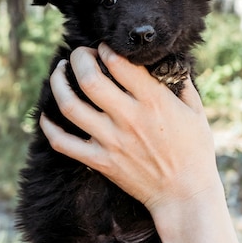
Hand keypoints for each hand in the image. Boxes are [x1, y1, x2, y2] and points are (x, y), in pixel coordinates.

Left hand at [40, 43, 218, 214]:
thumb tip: (169, 62)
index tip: (104, 47)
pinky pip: (63, 143)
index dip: (106, 48)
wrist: (184, 195)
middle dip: (78, 58)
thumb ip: (182, 84)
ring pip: (70, 106)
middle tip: (79, 54)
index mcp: (153, 101)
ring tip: (59, 71)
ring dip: (58, 83)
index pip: (118, 63)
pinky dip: (49, 127)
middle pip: (89, 79)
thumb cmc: (195, 152)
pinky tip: (46, 114)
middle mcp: (129, 118)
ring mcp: (111, 141)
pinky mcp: (100, 161)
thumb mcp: (196, 112)